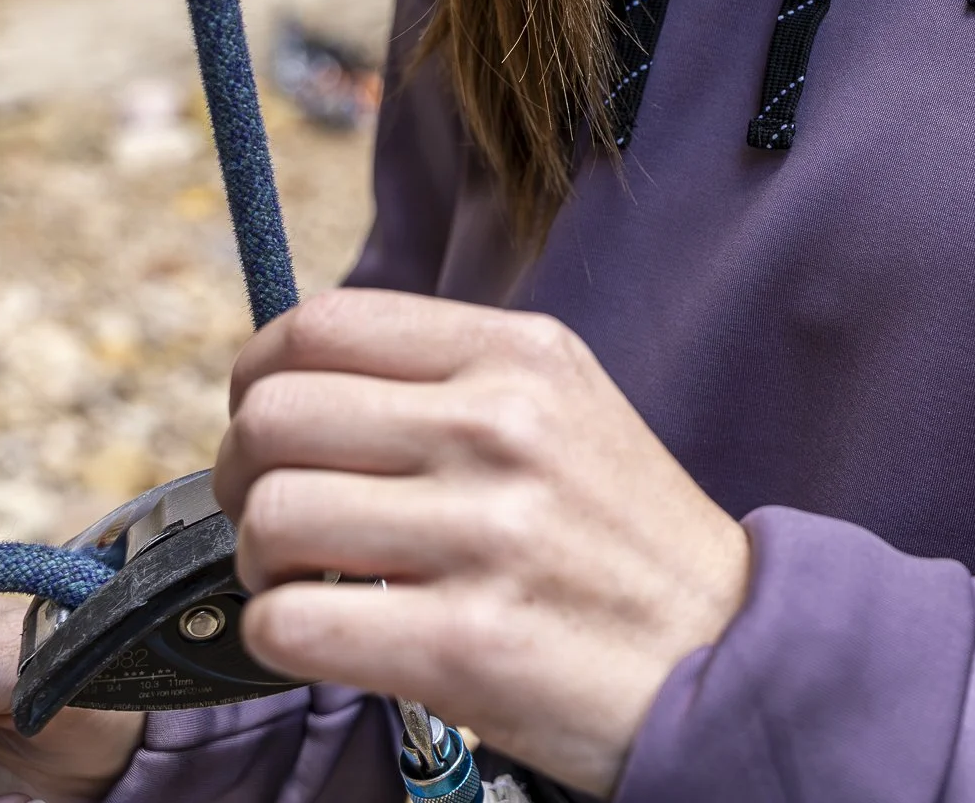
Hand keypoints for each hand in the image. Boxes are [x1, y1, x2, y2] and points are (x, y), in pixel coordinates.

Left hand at [212, 290, 751, 796]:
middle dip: (245, 473)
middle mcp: (503, 428)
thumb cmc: (626, 537)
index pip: (321, 323)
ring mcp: (487, 534)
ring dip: (263, 562)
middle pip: (275, 417)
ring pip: (272, 517)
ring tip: (311, 579)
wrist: (729, 651)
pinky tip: (330, 633)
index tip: (267, 420)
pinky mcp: (465, 643)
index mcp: (523, 356)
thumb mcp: (566, 408)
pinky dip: (280, 636)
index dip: (259, 374)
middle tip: (274, 514)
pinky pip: (290, 622)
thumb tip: (297, 378)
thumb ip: (448, 377)